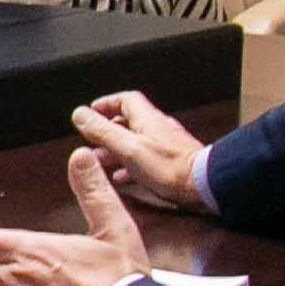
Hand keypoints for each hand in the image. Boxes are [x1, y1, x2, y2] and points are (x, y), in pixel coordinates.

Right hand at [71, 89, 211, 210]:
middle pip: (129, 122)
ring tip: (102, 161)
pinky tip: (124, 178)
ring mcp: (167, 145)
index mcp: (147, 119)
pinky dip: (131, 165)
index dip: (106, 103)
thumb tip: (79, 114)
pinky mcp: (173, 163)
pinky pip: (147, 159)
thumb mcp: (127, 148)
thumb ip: (102, 131)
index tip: (91, 112)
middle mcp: (158, 128)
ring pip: (137, 142)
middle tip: (93, 141)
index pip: (126, 99)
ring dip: (118, 149)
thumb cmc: (169, 168)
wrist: (205, 185)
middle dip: (108, 130)